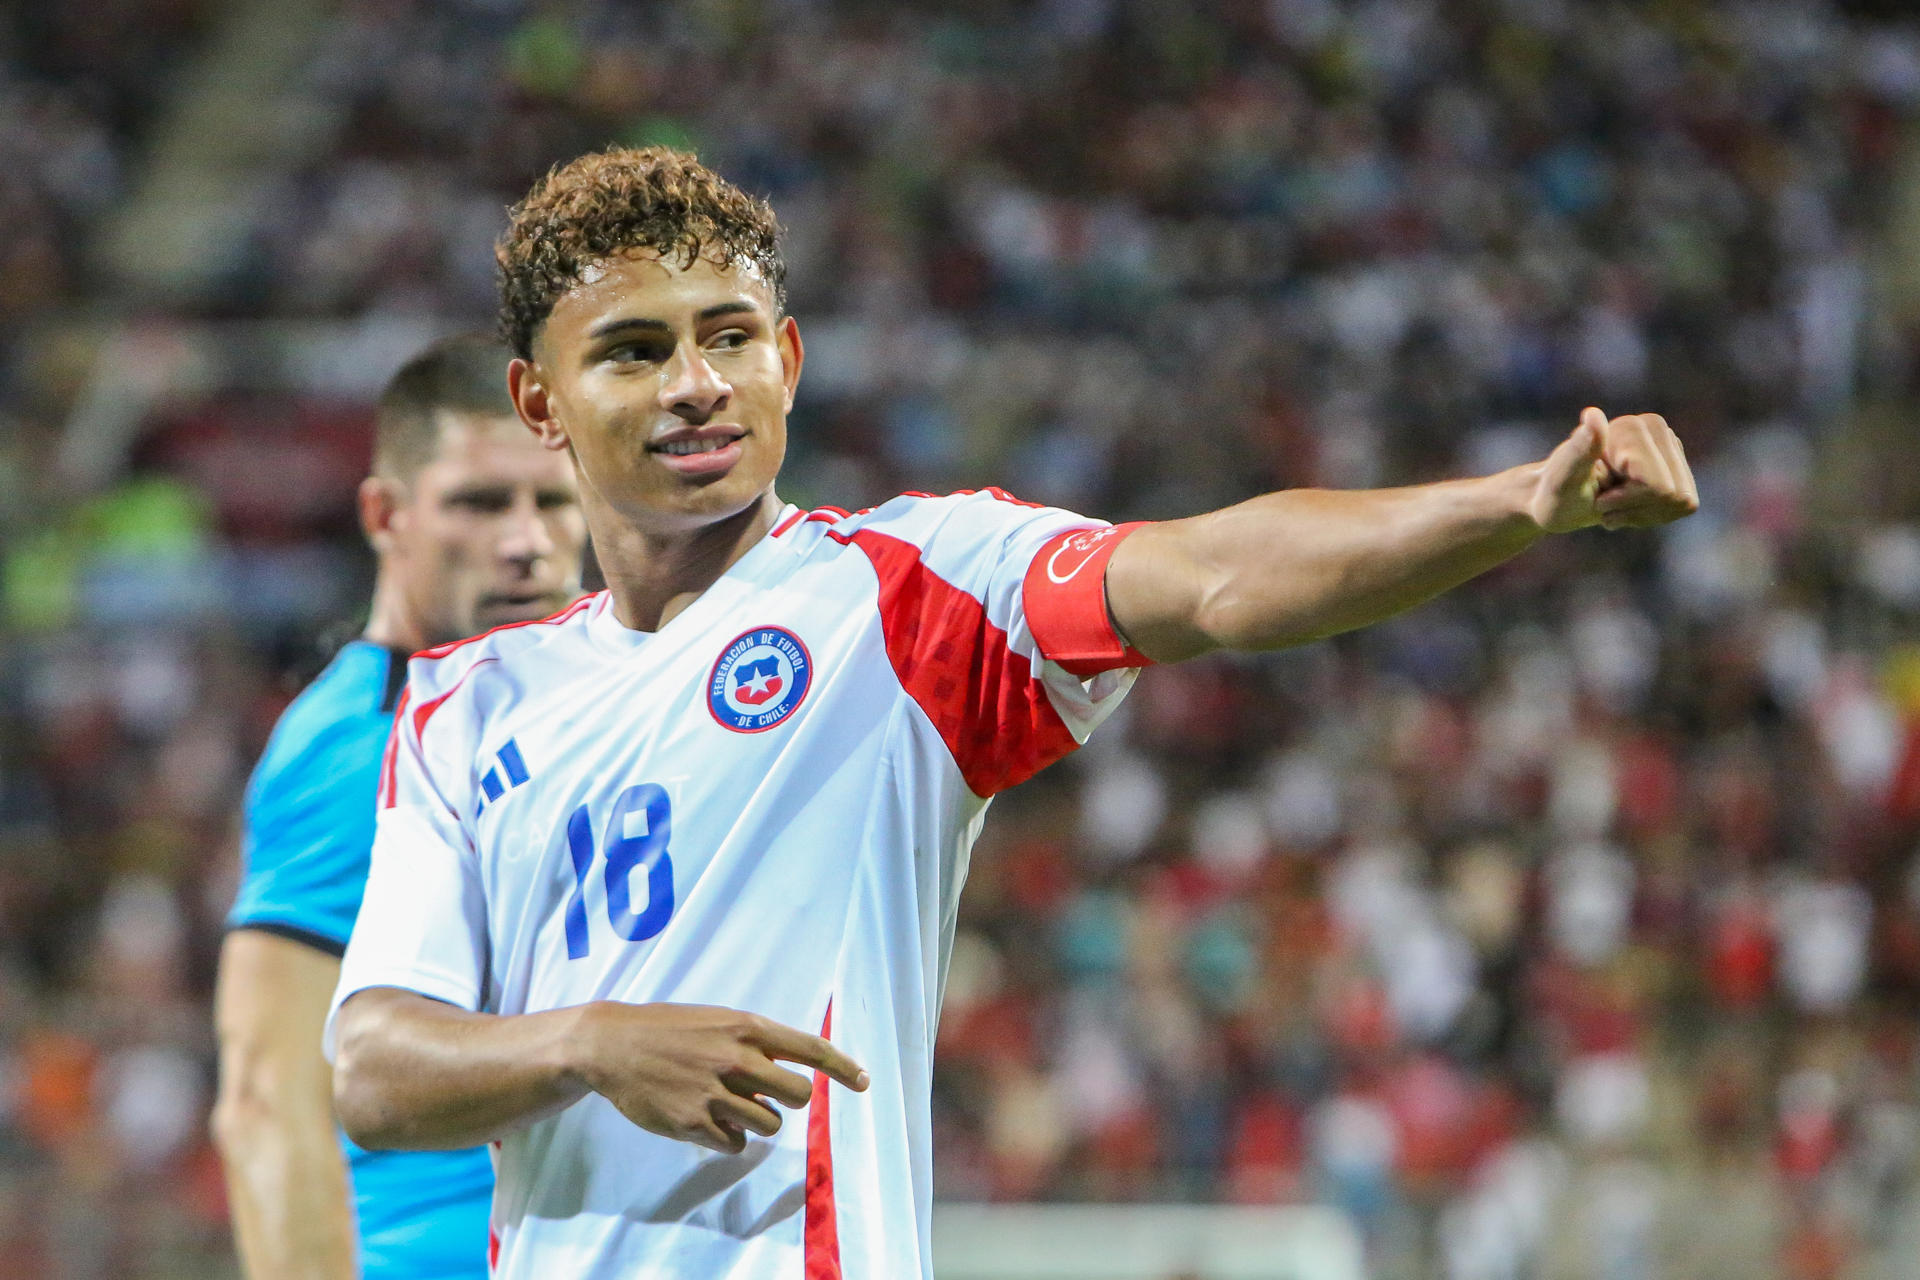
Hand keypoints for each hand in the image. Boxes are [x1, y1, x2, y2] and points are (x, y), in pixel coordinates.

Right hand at [572, 1002, 868, 1154]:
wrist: (614, 1045)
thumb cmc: (671, 1029)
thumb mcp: (718, 1020)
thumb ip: (755, 1042)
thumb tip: (789, 1075)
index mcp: (747, 1028)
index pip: (810, 1048)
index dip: (842, 1068)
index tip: (864, 1083)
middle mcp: (737, 1059)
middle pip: (797, 1095)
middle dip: (787, 1099)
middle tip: (763, 1094)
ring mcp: (715, 1093)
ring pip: (768, 1124)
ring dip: (755, 1120)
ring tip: (725, 1103)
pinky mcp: (693, 1123)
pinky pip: (735, 1144)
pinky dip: (727, 1137)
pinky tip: (705, 1119)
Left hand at [1527, 406, 1699, 533]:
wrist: (1561, 501)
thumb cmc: (1558, 491)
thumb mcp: (1563, 476)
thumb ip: (1579, 450)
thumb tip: (1593, 415)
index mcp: (1631, 426)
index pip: (1655, 486)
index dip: (1624, 501)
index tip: (1598, 495)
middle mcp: (1657, 429)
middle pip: (1671, 494)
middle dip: (1634, 508)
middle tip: (1604, 500)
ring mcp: (1671, 447)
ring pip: (1680, 500)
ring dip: (1642, 513)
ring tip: (1614, 502)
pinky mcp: (1679, 467)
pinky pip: (1684, 505)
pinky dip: (1652, 515)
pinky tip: (1629, 506)